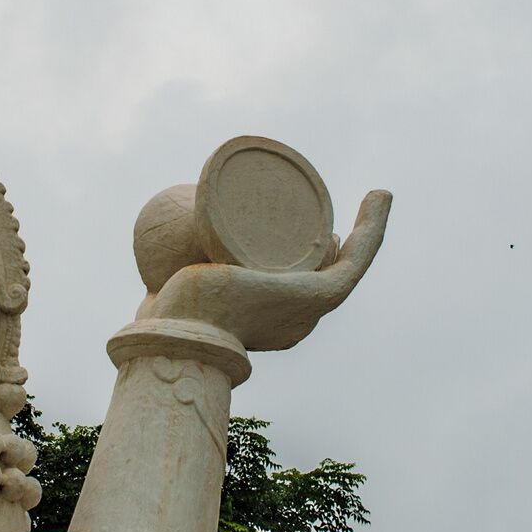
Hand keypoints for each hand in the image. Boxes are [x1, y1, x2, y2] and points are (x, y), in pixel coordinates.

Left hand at [144, 189, 390, 352]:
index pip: (306, 280)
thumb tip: (150, 289)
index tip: (298, 220)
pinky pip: (357, 257)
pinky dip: (374, 226)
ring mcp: (311, 308)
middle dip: (336, 238)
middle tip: (322, 204)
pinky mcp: (318, 295)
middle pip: (326, 267)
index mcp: (276, 324)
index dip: (313, 252)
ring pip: (350, 259)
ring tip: (374, 196)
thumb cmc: (166, 327)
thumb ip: (164, 298)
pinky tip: (381, 197)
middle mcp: (300, 319)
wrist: (176, 335)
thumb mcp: (175, 303)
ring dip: (370, 227)